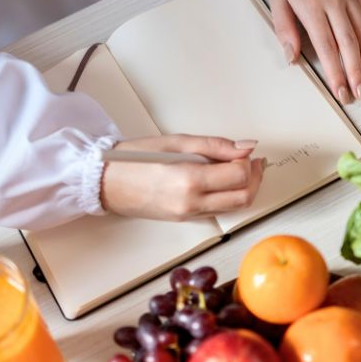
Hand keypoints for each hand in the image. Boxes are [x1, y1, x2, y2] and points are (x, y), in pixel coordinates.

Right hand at [100, 135, 264, 220]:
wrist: (105, 183)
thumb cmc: (133, 159)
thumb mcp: (175, 142)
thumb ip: (215, 145)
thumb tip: (246, 147)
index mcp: (188, 180)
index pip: (238, 175)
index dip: (249, 162)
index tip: (245, 152)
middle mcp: (191, 203)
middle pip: (243, 197)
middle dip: (255, 178)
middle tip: (253, 161)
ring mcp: (189, 214)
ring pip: (234, 207)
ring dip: (245, 189)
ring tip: (240, 169)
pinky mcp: (186, 219)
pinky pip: (218, 210)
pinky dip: (229, 196)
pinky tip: (222, 180)